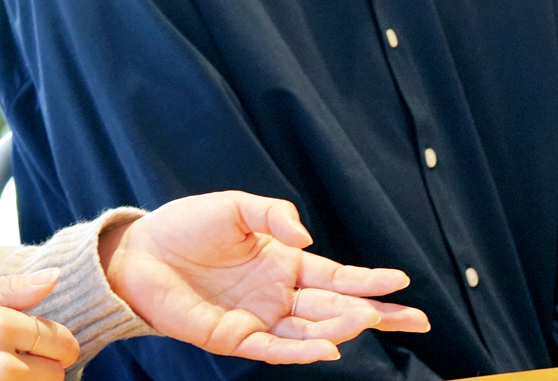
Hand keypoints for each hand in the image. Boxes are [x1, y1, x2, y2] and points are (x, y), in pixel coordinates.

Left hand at [101, 191, 430, 364]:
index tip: (402, 281)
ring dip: (343, 327)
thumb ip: (274, 216)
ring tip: (369, 319)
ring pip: (313, 329)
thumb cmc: (186, 227)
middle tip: (416, 319)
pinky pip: (275, 348)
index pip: (337, 276)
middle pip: (336, 306)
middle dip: (377, 313)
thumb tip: (309, 239)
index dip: (369, 280)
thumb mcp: (235, 206)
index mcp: (284, 262)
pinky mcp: (235, 337)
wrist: (140, 251)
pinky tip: (329, 347)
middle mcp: (278, 294)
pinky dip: (303, 350)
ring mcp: (260, 318)